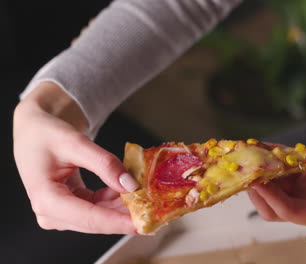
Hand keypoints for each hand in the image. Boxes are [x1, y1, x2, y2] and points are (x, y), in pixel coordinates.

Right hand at [13, 82, 138, 233]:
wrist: (35, 131)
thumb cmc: (46, 134)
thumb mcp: (75, 143)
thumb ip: (104, 164)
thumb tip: (130, 185)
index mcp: (46, 199)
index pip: (90, 217)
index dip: (119, 222)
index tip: (144, 222)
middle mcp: (51, 212)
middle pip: (97, 221)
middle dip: (127, 216)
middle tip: (155, 209)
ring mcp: (61, 213)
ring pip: (100, 217)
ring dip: (124, 208)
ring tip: (148, 197)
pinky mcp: (71, 208)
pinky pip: (98, 208)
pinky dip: (116, 200)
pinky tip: (131, 190)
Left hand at [248, 125, 305, 240]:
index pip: (287, 211)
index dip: (270, 199)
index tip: (256, 182)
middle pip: (274, 202)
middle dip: (258, 190)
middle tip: (245, 172)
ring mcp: (305, 182)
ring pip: (274, 182)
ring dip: (260, 171)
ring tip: (245, 156)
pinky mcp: (304, 163)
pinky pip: (282, 161)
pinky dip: (269, 154)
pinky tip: (258, 144)